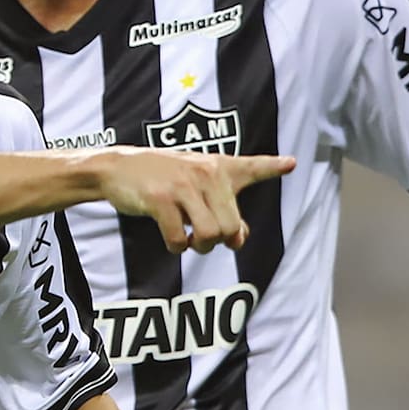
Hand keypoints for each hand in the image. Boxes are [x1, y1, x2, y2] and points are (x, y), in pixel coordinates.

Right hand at [89, 147, 295, 253]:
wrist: (117, 167)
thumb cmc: (160, 178)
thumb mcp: (194, 184)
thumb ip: (222, 208)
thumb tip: (239, 239)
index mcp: (217, 167)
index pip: (250, 167)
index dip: (272, 166)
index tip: (291, 163)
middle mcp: (204, 173)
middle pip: (231, 226)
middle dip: (219, 241)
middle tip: (202, 237)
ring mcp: (182, 185)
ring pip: (210, 235)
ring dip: (199, 246)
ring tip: (188, 238)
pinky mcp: (160, 199)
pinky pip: (180, 239)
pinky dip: (176, 246)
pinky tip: (170, 237)